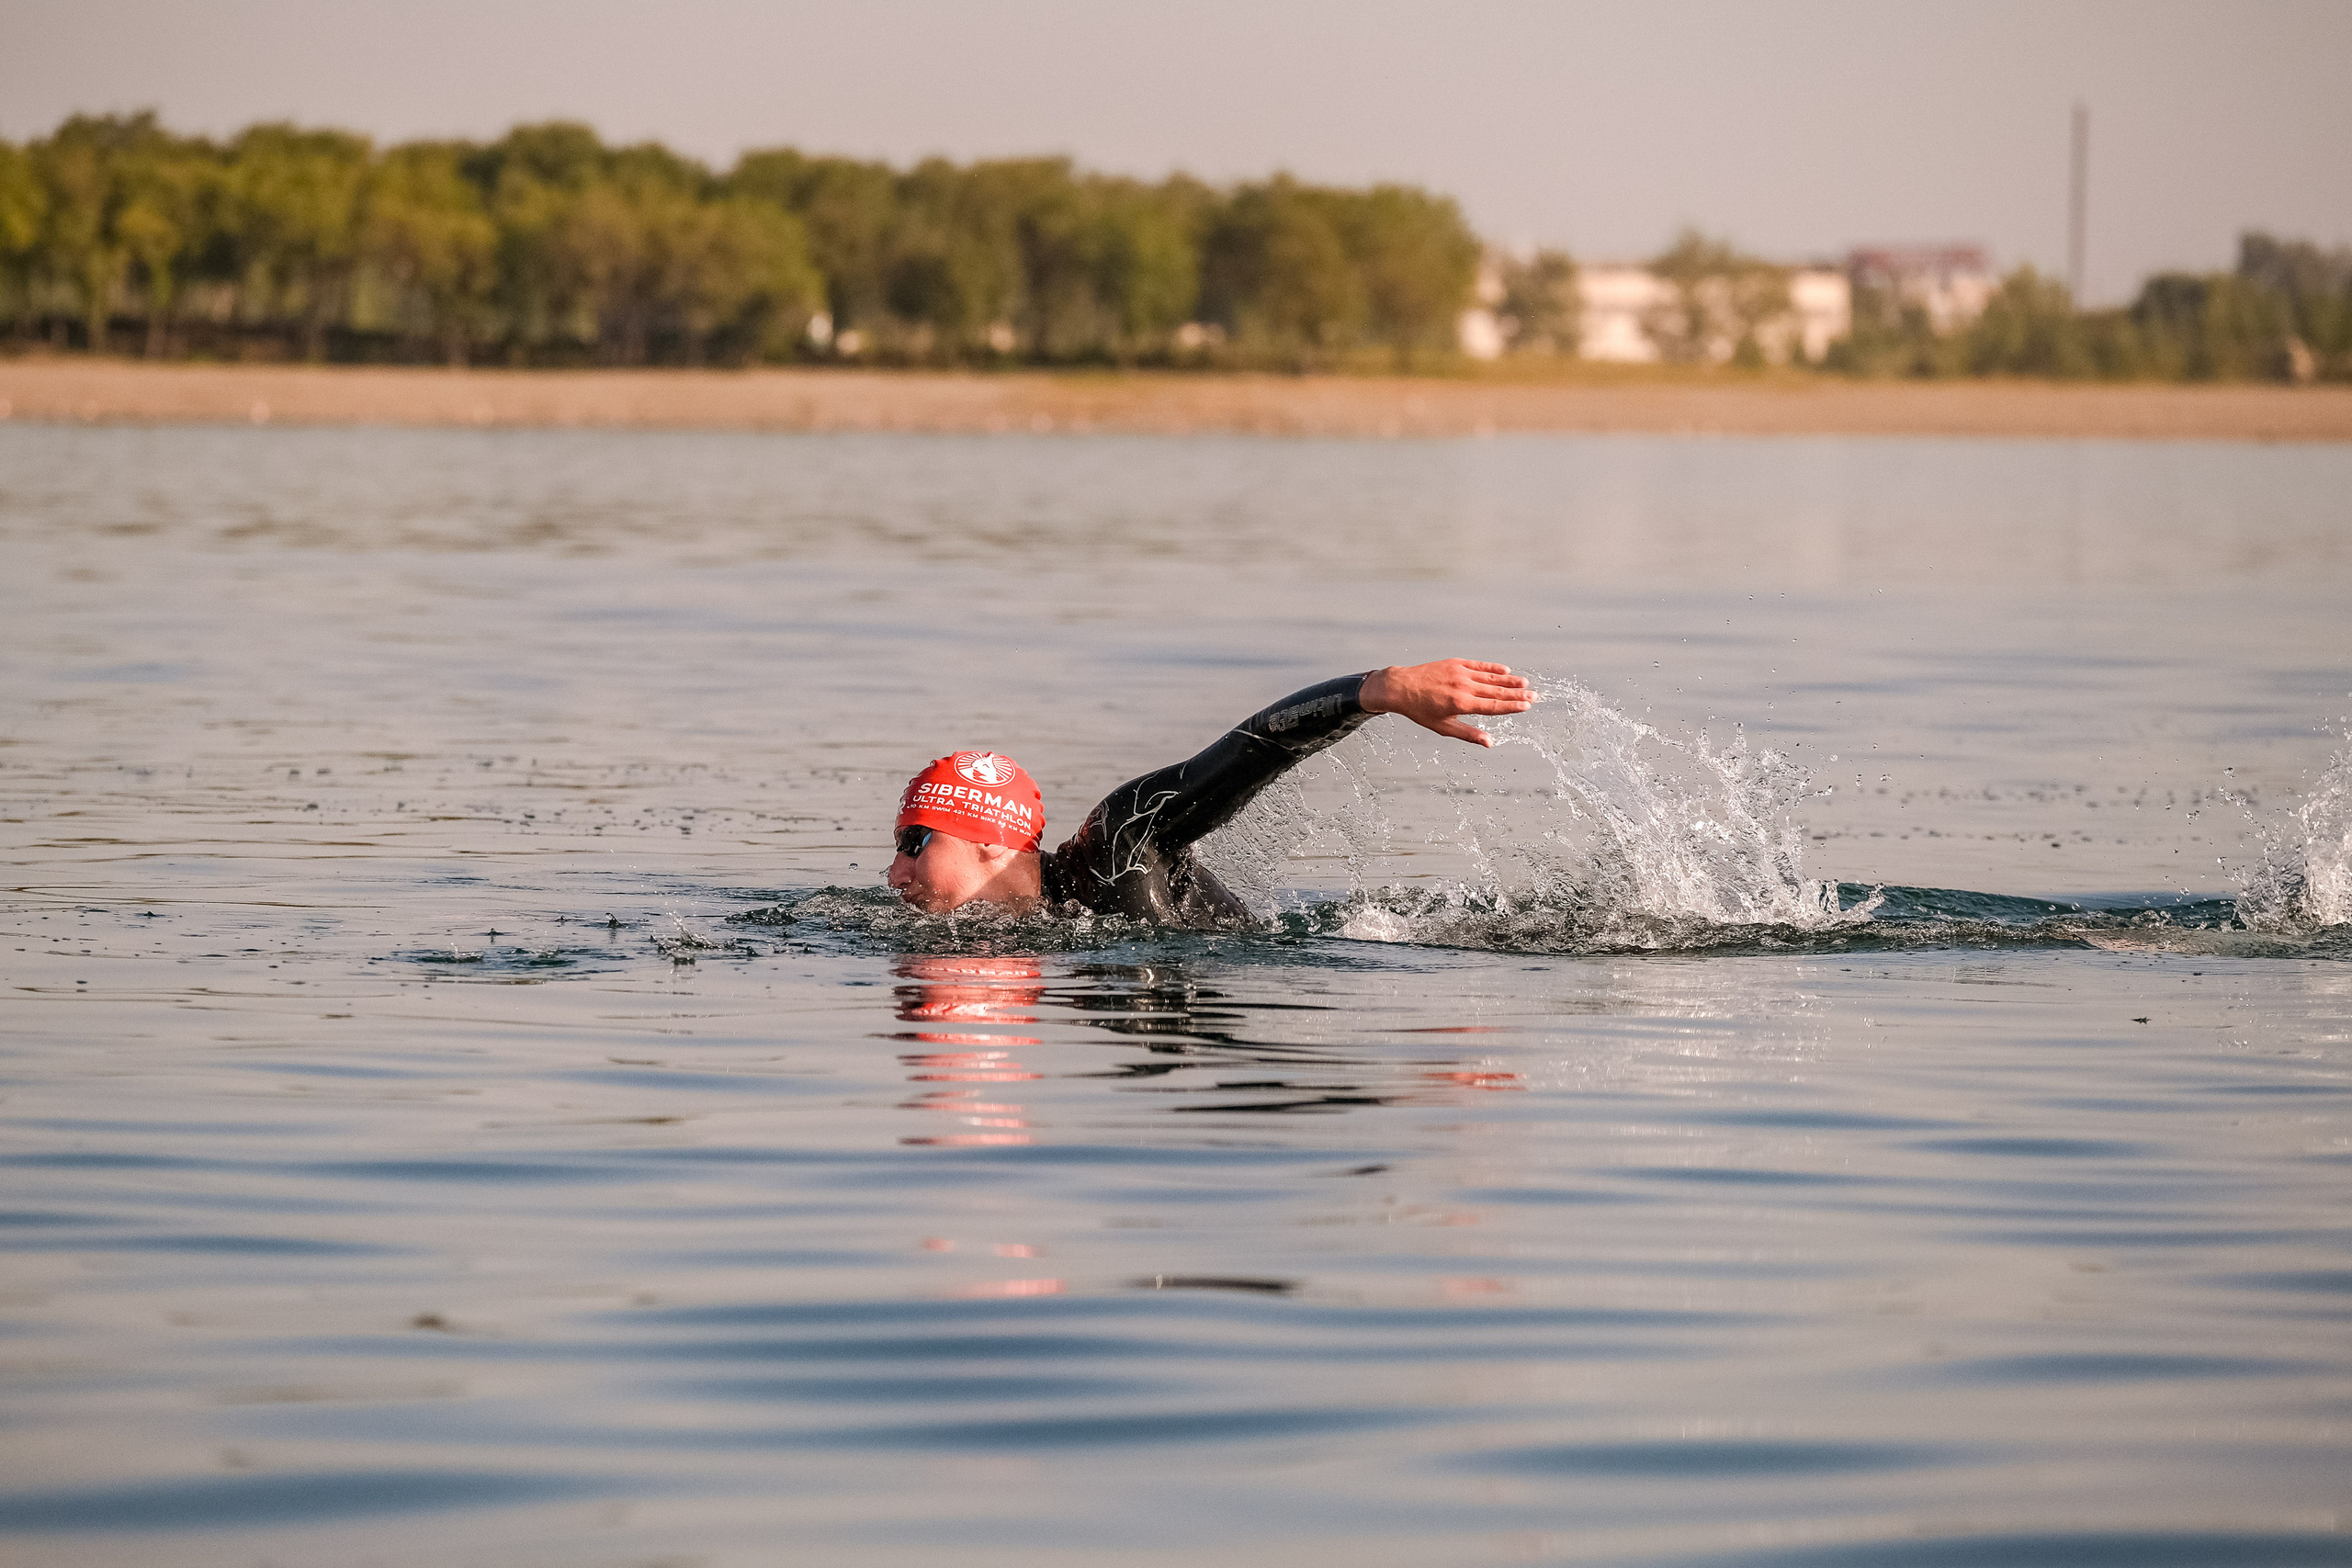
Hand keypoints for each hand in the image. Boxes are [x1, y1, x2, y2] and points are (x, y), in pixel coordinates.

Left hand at [1359, 659, 1534, 747]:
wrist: (1401, 687)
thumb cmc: (1421, 711)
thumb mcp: (1443, 727)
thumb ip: (1468, 734)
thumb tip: (1490, 743)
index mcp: (1461, 704)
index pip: (1493, 706)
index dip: (1512, 706)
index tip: (1527, 706)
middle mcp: (1463, 687)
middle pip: (1496, 691)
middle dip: (1517, 694)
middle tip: (1535, 695)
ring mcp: (1459, 673)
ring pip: (1490, 677)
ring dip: (1509, 681)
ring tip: (1525, 683)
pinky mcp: (1455, 663)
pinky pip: (1479, 665)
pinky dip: (1493, 668)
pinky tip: (1506, 671)